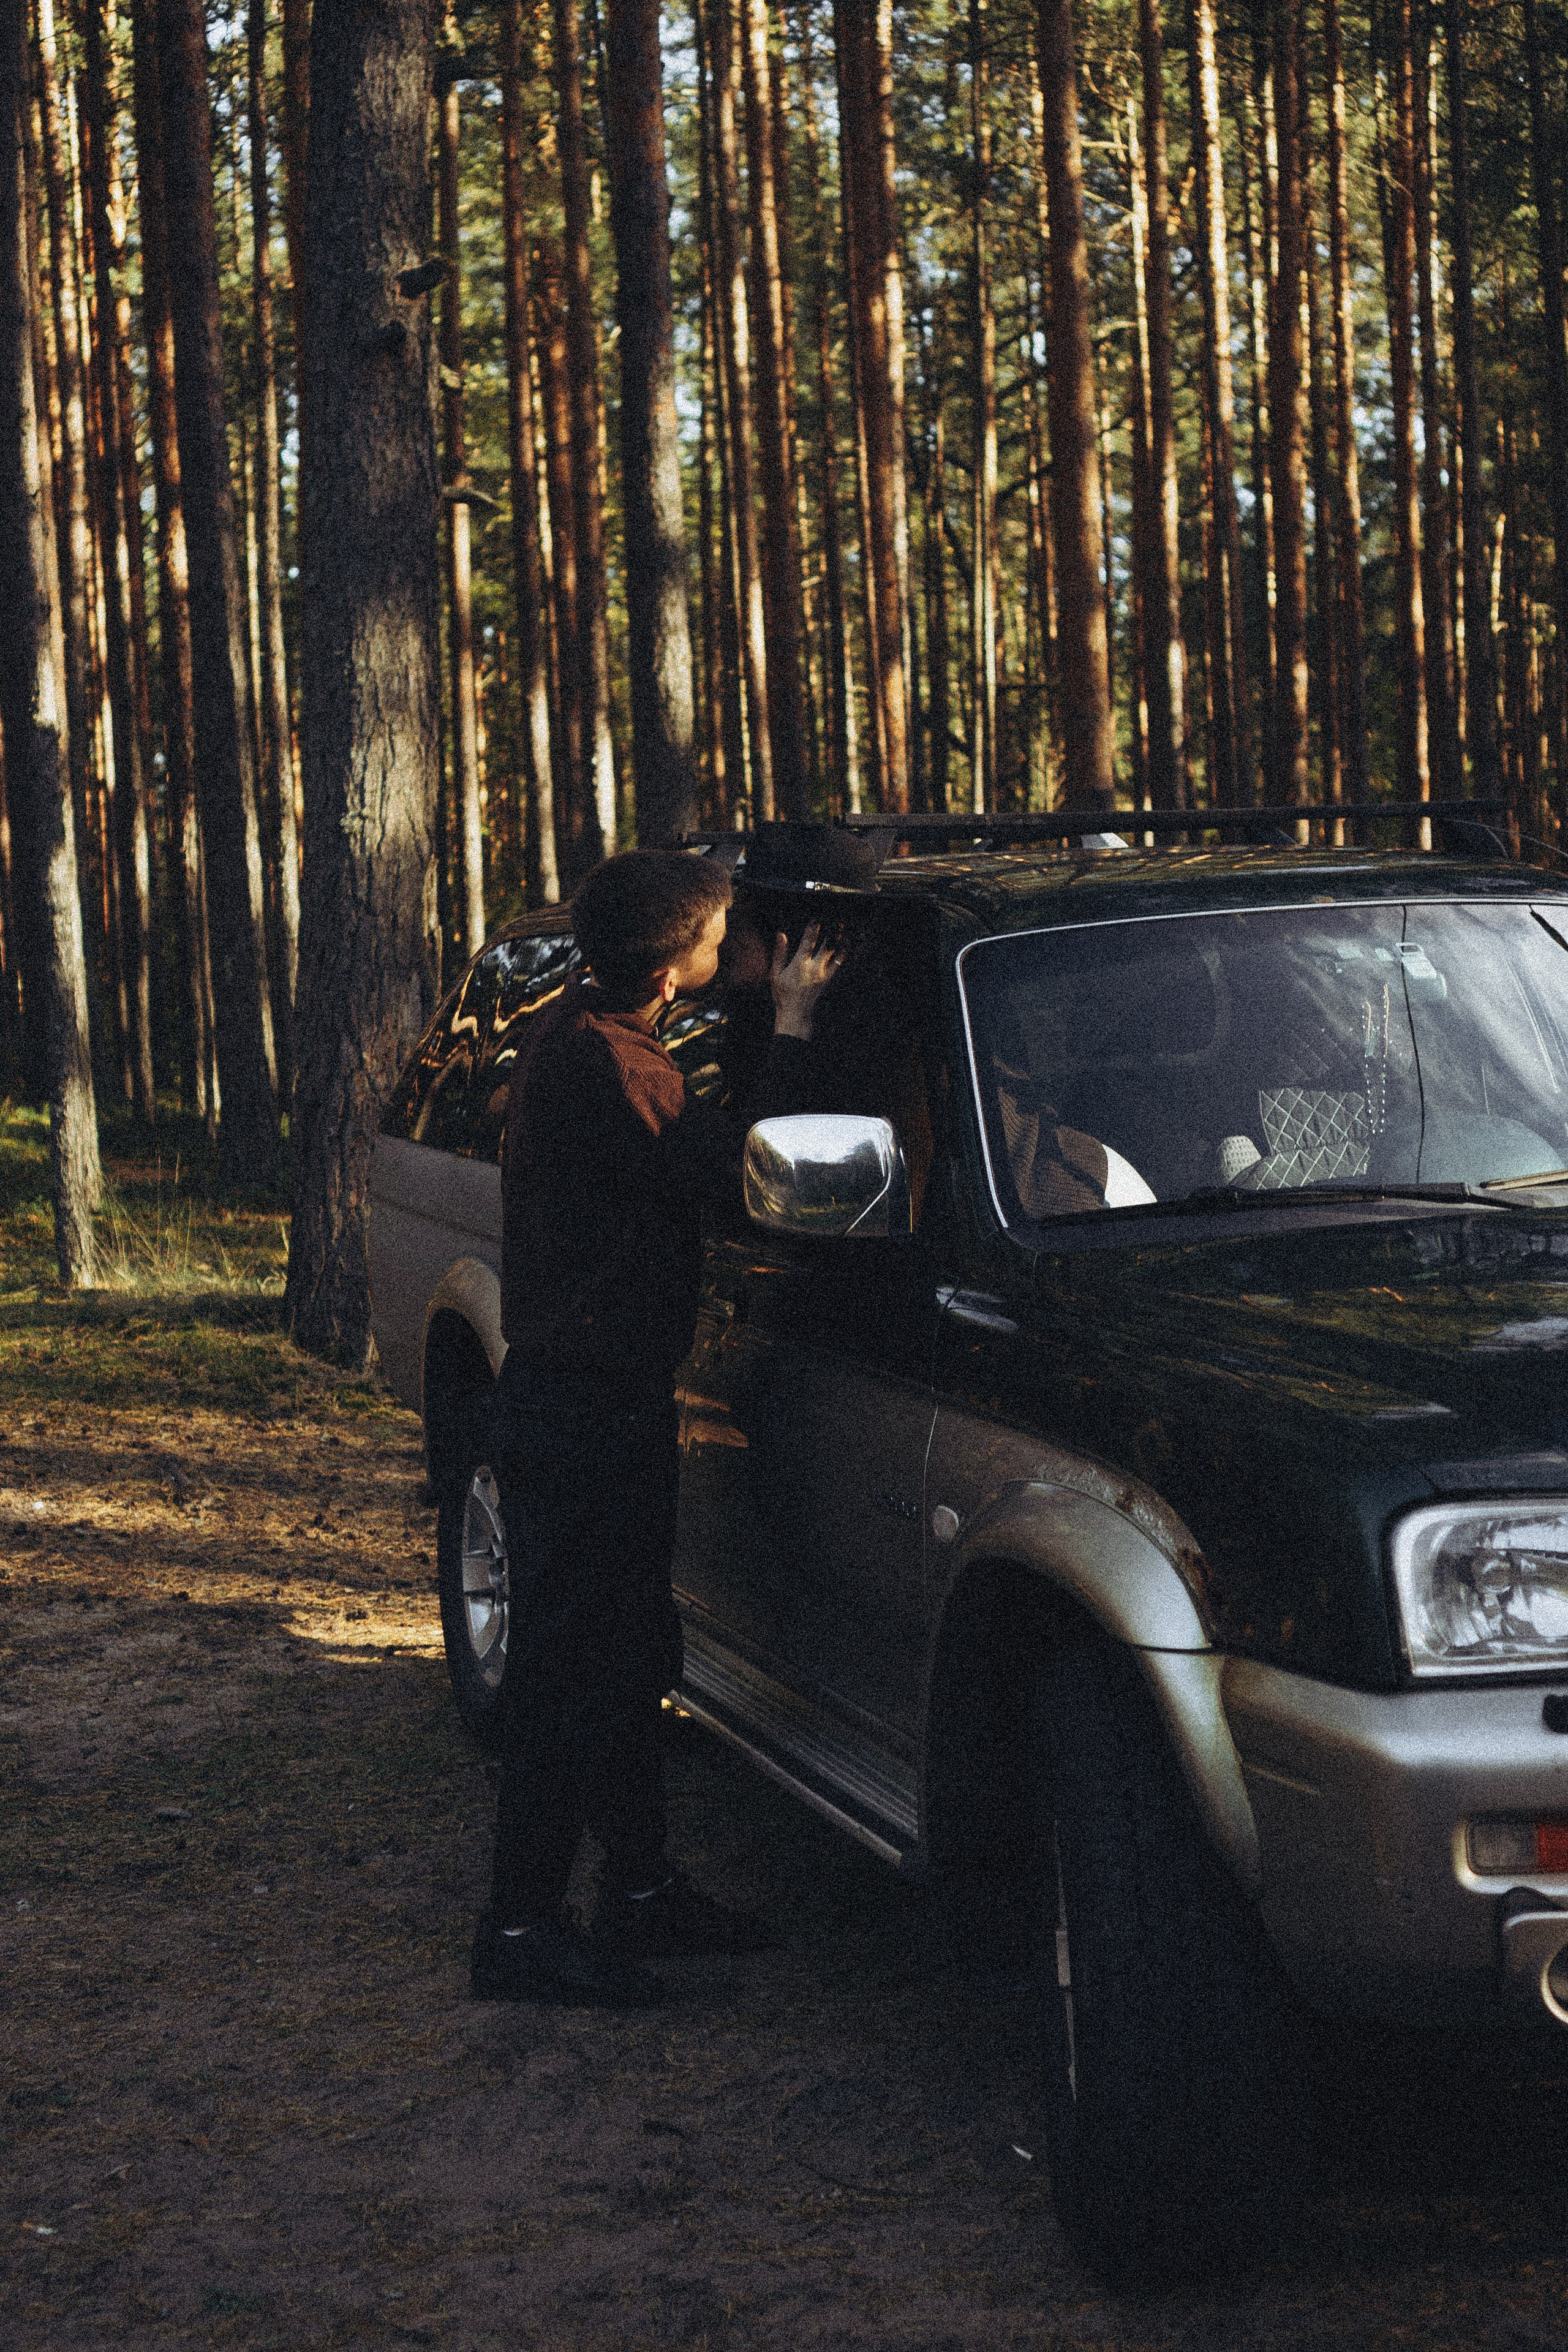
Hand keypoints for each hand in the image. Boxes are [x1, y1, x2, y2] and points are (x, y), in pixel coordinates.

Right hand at [770, 921, 845, 1039]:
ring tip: (843, 926)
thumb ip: (779, 953)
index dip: (814, 926)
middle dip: (831, 929)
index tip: (817, 916)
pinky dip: (844, 953)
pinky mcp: (830, 980)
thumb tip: (781, 935)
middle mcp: (815, 967)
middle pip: (827, 943)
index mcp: (800, 964)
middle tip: (835, 917)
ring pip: (836, 951)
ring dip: (840, 938)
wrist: (796, 1014)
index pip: (809, 940)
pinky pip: (840, 964)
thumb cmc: (784, 994)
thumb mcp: (775, 974)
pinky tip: (847, 945)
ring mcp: (825, 974)